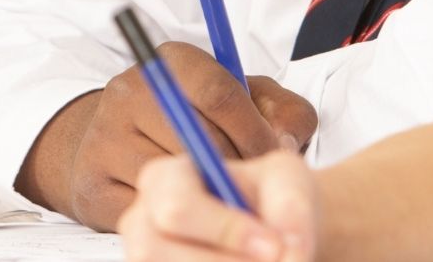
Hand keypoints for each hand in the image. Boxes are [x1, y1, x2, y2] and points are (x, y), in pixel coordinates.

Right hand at [63, 43, 316, 229]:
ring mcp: (104, 139)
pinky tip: (191, 218)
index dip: (255, 133)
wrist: (118, 143)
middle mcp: (127, 93)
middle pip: (197, 143)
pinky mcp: (92, 184)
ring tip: (222, 201)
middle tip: (253, 190)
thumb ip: (283, 111)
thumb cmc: (200, 122)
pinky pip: (147, 215)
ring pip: (173, 182)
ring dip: (208, 202)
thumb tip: (283, 141)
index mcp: (168, 63)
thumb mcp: (247, 101)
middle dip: (235, 173)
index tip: (275, 159)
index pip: (217, 92)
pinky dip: (177, 227)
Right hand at [119, 150, 319, 261]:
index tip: (276, 248)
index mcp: (163, 179)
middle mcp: (141, 222)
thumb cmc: (273, 201)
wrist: (273, 238)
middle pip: (153, 252)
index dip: (226, 232)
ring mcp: (141, 260)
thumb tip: (287, 250)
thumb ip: (291, 204)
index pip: (176, 208)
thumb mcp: (289, 181)